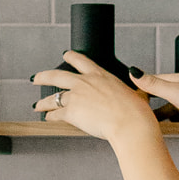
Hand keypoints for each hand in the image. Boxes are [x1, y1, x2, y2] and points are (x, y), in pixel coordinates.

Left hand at [31, 53, 162, 146]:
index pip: (82, 61)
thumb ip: (131, 90)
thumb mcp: (136, 93)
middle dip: (44, 76)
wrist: (130, 124)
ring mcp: (77, 96)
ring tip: (37, 105)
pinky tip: (47, 117)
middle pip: (57, 75)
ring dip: (43, 102)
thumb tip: (141, 91)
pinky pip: (56, 113)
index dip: (71, 57)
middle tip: (36, 77)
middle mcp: (85, 83)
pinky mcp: (72, 112)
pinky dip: (50, 116)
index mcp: (101, 75)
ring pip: (53, 97)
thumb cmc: (136, 112)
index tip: (66, 55)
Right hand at [133, 72, 178, 132]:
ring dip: (160, 111)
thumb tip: (134, 71)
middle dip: (149, 100)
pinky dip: (173, 118)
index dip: (140, 86)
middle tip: (136, 108)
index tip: (127, 93)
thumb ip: (154, 84)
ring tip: (150, 120)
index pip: (154, 80)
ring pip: (172, 104)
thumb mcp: (176, 91)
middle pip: (163, 92)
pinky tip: (172, 124)